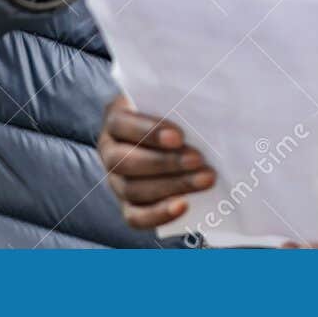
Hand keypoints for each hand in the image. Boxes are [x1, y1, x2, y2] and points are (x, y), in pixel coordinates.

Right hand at [97, 95, 215, 229]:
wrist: (172, 140)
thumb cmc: (172, 111)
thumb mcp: (170, 99)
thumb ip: (179, 100)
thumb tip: (207, 107)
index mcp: (115, 119)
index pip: (121, 124)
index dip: (149, 132)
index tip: (179, 136)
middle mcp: (109, 152)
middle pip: (126, 161)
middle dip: (165, 162)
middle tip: (198, 159)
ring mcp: (116, 181)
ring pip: (133, 189)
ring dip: (171, 186)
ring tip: (205, 179)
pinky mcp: (127, 205)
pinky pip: (136, 217)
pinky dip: (159, 214)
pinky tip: (184, 205)